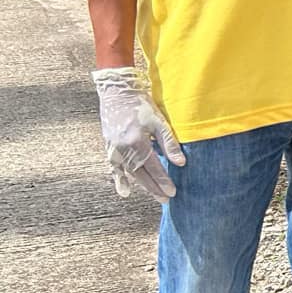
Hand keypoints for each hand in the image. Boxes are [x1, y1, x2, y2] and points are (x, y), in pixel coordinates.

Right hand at [92, 67, 184, 201]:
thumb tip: (181, 162)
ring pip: (129, 172)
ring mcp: (114, 148)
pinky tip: (124, 191)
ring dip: (141, 185)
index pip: (153, 167)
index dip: (163, 180)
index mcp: (138, 142)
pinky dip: (119, 179)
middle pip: (141, 173)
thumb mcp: (159, 122)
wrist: (117, 93)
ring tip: (153, 195)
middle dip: (154, 187)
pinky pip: (114, 167)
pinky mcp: (109, 146)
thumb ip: (169, 143)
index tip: (172, 192)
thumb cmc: (141, 105)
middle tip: (165, 199)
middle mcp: (124, 148)